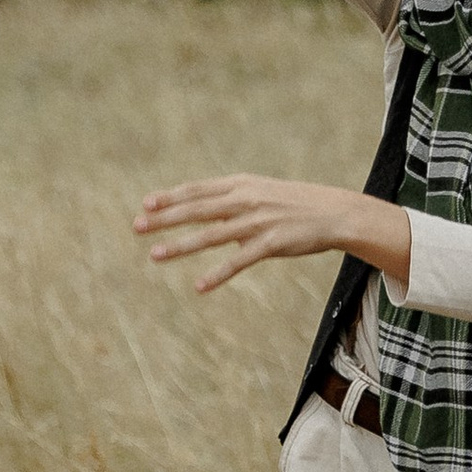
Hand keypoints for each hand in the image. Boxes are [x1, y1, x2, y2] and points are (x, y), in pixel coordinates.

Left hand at [134, 177, 407, 294]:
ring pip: (211, 234)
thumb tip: (206, 218)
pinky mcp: (272, 243)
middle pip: (197, 209)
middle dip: (165, 219)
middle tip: (136, 227)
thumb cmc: (294, 204)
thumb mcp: (261, 194)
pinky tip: (199, 286)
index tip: (145, 205)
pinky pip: (239, 261)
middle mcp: (245, 199)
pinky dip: (218, 273)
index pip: (198, 190)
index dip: (170, 197)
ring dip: (181, 246)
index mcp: (241, 185)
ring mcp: (257, 221)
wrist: (335, 212)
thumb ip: (232, 203)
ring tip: (155, 256)